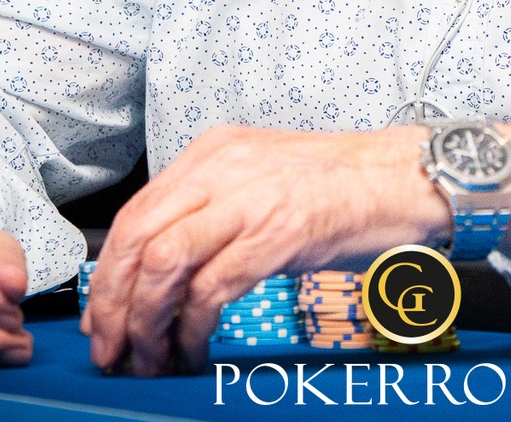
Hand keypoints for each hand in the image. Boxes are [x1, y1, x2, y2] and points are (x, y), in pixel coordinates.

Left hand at [81, 126, 455, 375]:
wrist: (408, 178)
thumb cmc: (344, 187)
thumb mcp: (263, 181)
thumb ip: (214, 210)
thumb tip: (165, 270)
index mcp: (213, 152)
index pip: (136, 214)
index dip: (110, 274)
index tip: (103, 317)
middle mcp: (223, 168)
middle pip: (137, 238)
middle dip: (114, 304)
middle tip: (111, 348)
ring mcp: (251, 198)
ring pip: (164, 263)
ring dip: (146, 322)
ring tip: (148, 357)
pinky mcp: (279, 234)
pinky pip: (214, 288)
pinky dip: (193, 328)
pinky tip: (195, 350)